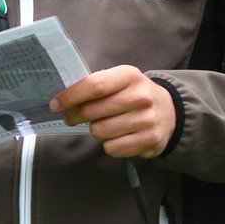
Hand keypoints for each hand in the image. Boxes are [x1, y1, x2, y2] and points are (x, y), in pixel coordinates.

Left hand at [49, 65, 175, 158]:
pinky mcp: (150, 140)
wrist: (169, 111)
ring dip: (94, 130)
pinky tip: (117, 135)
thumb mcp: (119, 81)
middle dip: (75, 115)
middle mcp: (141, 96)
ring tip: (102, 124)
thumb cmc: (133, 94)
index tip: (54, 104)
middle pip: (93, 111)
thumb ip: (95, 85)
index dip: (71, 95)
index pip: (95, 85)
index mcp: (129, 75)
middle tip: (71, 117)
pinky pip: (113, 148)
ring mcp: (147, 119)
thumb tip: (62, 97)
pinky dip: (108, 144)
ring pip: (100, 132)